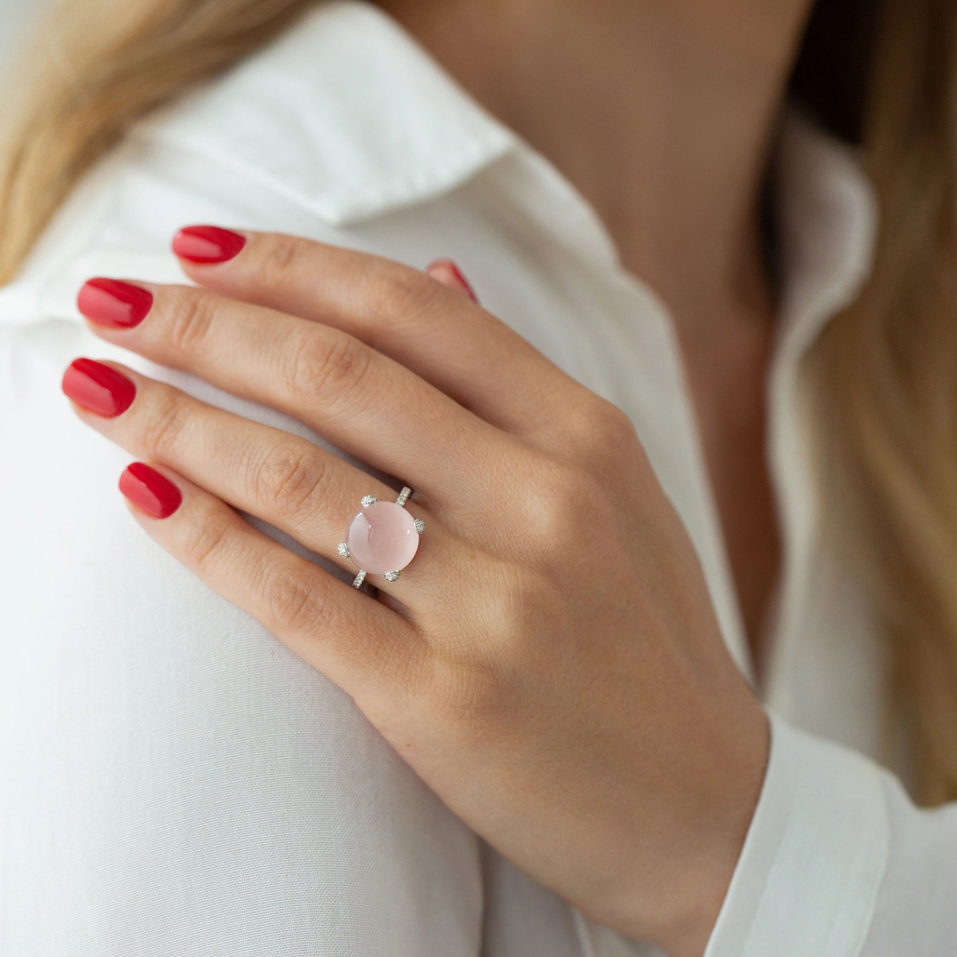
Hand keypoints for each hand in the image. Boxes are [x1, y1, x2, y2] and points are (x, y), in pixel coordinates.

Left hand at [62, 225, 769, 956]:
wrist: (705, 803)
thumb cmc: (647, 640)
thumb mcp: (616, 493)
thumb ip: (520, 386)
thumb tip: (442, 275)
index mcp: (586, 437)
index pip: (414, 312)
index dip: (291, 265)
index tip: (196, 246)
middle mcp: (546, 504)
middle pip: (343, 378)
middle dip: (206, 325)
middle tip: (111, 298)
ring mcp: (499, 604)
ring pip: (304, 482)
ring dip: (177, 421)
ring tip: (95, 385)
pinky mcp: (447, 701)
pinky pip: (301, 599)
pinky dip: (208, 539)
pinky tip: (144, 493)